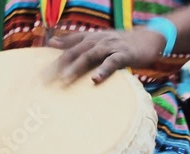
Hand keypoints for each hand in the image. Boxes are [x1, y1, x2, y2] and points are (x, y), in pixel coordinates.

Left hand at [47, 28, 165, 83]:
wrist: (150, 38)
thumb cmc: (119, 43)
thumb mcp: (97, 40)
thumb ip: (76, 41)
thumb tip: (52, 42)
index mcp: (91, 37)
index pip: (69, 44)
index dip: (54, 55)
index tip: (40, 69)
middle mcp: (98, 40)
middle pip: (75, 50)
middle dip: (60, 64)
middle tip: (46, 78)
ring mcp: (111, 46)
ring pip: (90, 55)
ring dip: (76, 67)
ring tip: (64, 79)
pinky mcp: (124, 54)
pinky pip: (112, 62)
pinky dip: (103, 71)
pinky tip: (95, 80)